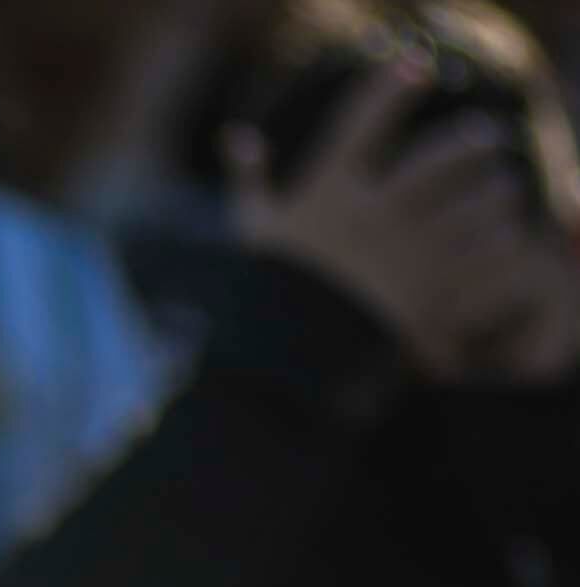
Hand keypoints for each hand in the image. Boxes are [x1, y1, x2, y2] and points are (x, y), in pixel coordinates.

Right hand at [233, 69, 560, 383]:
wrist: (288, 365)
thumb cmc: (269, 293)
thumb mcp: (254, 235)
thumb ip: (249, 182)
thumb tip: (236, 138)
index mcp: (330, 193)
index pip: (367, 116)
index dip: (394, 84)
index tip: (415, 70)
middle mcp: (375, 213)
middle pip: (449, 151)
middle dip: (474, 139)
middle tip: (482, 140)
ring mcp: (410, 250)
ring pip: (482, 195)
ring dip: (494, 187)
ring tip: (493, 189)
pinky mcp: (437, 285)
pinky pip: (493, 242)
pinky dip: (501, 232)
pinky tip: (491, 231)